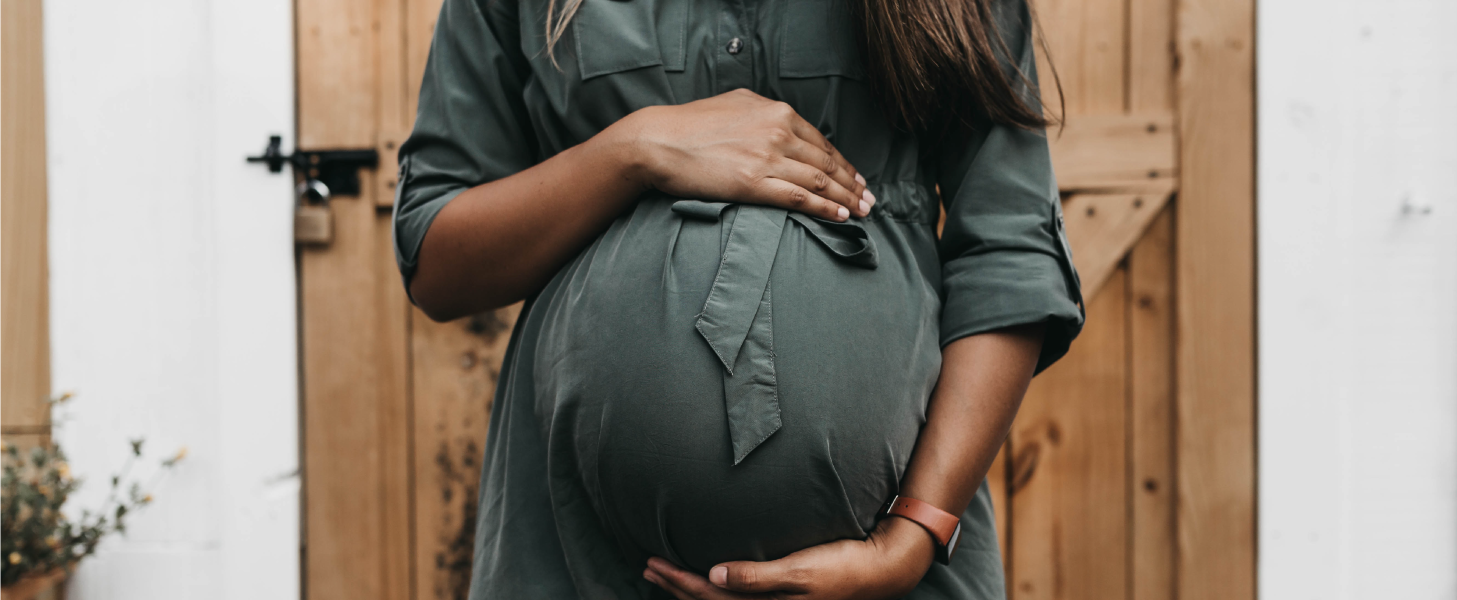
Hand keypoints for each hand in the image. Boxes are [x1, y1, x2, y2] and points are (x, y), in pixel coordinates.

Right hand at [618, 88, 874, 221]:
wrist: (658, 141)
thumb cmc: (690, 125)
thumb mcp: (734, 105)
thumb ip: (763, 113)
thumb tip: (780, 120)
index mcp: (776, 112)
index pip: (821, 141)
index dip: (843, 162)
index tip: (855, 177)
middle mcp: (778, 132)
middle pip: (826, 162)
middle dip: (852, 183)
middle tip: (870, 199)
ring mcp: (768, 157)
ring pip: (819, 181)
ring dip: (845, 198)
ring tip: (862, 211)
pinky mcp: (754, 183)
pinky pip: (800, 198)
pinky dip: (825, 208)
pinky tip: (840, 216)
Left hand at [642, 516, 935, 599]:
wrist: (879, 571)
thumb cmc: (841, 566)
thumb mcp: (800, 571)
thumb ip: (756, 576)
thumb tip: (713, 575)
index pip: (708, 598)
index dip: (677, 581)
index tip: (653, 561)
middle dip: (676, 587)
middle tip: (647, 567)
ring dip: (690, 592)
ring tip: (668, 577)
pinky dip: (715, 594)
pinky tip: (710, 583)